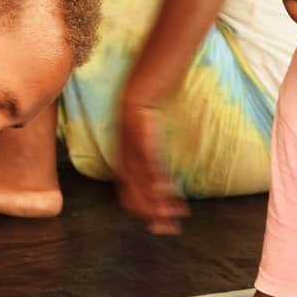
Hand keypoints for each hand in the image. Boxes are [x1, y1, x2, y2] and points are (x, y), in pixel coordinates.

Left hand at [115, 101, 186, 234]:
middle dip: (149, 212)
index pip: (128, 187)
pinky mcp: (143, 131)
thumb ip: (150, 138)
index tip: (158, 220)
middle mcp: (124, 148)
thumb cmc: (153, 92)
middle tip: (165, 229)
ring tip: (172, 218)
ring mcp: (132, 141)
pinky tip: (169, 193)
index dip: (141, 206)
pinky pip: (149, 161)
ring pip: (141, 181)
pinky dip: (159, 180)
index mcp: (124, 149)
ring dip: (157, 203)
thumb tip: (159, 151)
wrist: (149, 68)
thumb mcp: (149, 121)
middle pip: (132, 190)